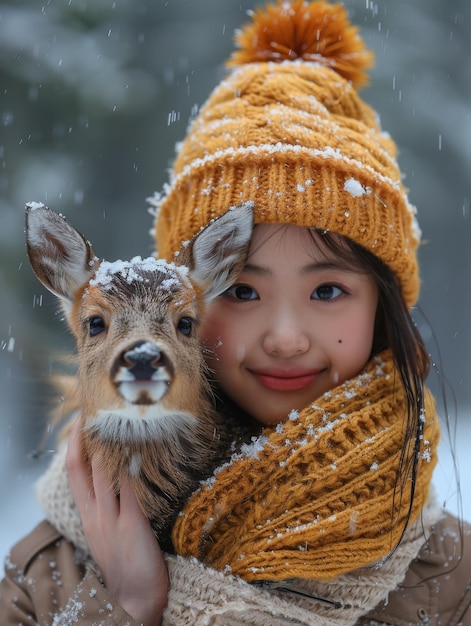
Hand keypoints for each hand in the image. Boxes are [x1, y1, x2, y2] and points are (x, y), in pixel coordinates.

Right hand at [66, 421, 168, 624]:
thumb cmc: (126, 564)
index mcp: (89, 515)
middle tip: (89, 413)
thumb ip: (112, 506)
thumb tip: (122, 478)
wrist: (134, 598)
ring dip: (109, 447)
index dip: (75, 448)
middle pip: (80, 469)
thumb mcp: (110, 533)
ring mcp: (112, 518)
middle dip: (82, 440)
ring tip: (117, 421)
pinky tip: (141, 451)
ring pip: (103, 474)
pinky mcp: (132, 523)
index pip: (75, 474)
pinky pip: (130, 489)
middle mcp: (95, 514)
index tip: (80, 425)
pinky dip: (134, 469)